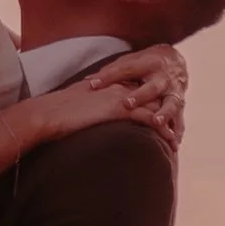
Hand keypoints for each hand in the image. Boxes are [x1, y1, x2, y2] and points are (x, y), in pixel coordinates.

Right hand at [25, 51, 183, 151]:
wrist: (49, 113)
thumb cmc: (56, 113)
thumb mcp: (76, 104)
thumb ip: (87, 104)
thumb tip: (86, 113)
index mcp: (108, 85)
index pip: (135, 92)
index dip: (147, 104)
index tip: (156, 116)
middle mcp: (117, 88)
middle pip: (149, 98)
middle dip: (162, 112)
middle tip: (173, 128)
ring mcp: (120, 98)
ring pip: (153, 107)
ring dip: (166, 123)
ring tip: (175, 139)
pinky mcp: (120, 110)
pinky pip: (148, 118)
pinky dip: (161, 129)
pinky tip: (170, 140)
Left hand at [97, 42, 187, 145]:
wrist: (175, 62)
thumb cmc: (145, 64)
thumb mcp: (130, 62)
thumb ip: (111, 72)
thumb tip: (88, 81)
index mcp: (147, 64)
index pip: (125, 69)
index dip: (109, 76)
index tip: (93, 84)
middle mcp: (162, 78)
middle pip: (151, 87)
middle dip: (140, 96)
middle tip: (127, 104)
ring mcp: (173, 92)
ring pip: (171, 103)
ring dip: (165, 114)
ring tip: (157, 123)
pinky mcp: (179, 104)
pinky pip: (180, 119)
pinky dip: (177, 130)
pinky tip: (174, 143)